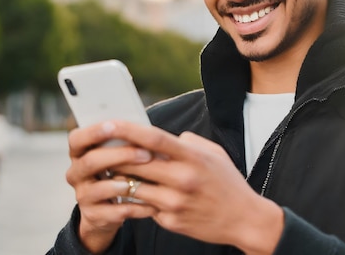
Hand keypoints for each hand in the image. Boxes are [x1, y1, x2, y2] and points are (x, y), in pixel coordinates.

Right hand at [65, 121, 156, 252]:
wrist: (107, 210)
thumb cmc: (117, 171)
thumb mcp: (116, 155)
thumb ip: (124, 142)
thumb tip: (149, 130)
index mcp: (79, 153)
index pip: (77, 139)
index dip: (93, 132)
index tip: (114, 126)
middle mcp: (76, 174)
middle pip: (91, 161)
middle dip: (120, 156)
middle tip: (146, 154)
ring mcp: (83, 196)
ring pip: (101, 188)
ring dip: (126, 183)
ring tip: (148, 181)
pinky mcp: (94, 216)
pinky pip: (115, 211)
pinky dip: (136, 207)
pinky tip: (152, 205)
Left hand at [105, 122, 283, 254]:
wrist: (244, 219)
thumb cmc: (228, 182)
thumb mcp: (214, 154)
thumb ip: (187, 142)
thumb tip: (161, 138)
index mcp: (193, 157)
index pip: (153, 138)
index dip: (127, 129)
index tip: (109, 122)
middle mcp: (183, 179)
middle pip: (135, 163)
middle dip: (114, 155)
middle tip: (100, 148)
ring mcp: (175, 203)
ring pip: (133, 188)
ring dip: (119, 179)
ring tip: (111, 171)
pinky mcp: (171, 222)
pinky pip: (144, 207)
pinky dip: (137, 199)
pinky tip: (133, 193)